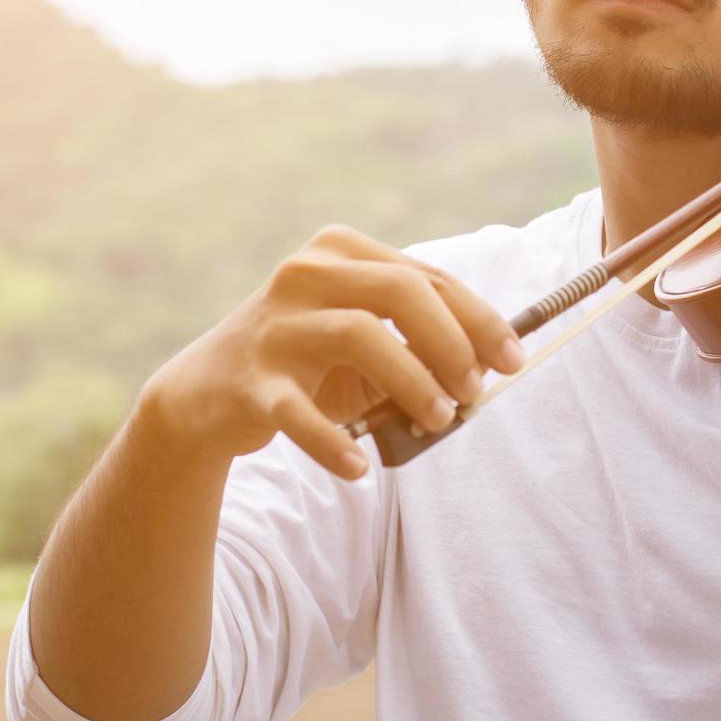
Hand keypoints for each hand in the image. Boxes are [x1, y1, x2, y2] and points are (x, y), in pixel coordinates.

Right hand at [140, 224, 526, 480]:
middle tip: (473, 391)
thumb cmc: (307, 364)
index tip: (513, 359)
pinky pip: (298, 412)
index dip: (478, 318)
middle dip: (451, 342)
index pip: (425, 277)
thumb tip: (491, 368)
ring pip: (358, 335)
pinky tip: (358, 467)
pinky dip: (332, 442)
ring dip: (410, 381)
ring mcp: (274, 325)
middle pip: (398, 291)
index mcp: (340, 253)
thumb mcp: (363, 341)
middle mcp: (304, 275)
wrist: (207, 395)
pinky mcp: (250, 380)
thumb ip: (417, 343)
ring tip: (437, 421)